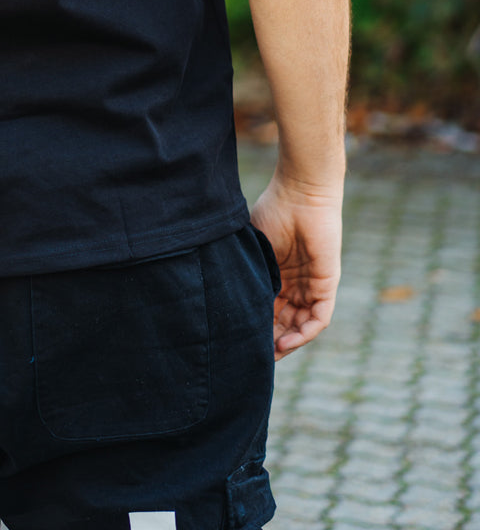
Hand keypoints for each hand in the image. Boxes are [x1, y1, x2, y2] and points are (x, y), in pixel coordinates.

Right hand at [250, 169, 342, 359]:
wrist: (299, 193)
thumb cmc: (273, 212)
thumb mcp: (254, 248)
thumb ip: (247, 271)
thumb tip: (222, 296)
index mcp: (277, 275)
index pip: (268, 310)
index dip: (256, 327)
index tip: (239, 342)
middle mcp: (295, 284)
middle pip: (284, 322)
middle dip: (271, 341)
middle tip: (253, 355)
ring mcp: (312, 285)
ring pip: (301, 325)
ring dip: (287, 343)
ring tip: (269, 354)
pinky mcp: (326, 284)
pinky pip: (319, 318)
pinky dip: (304, 334)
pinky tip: (286, 343)